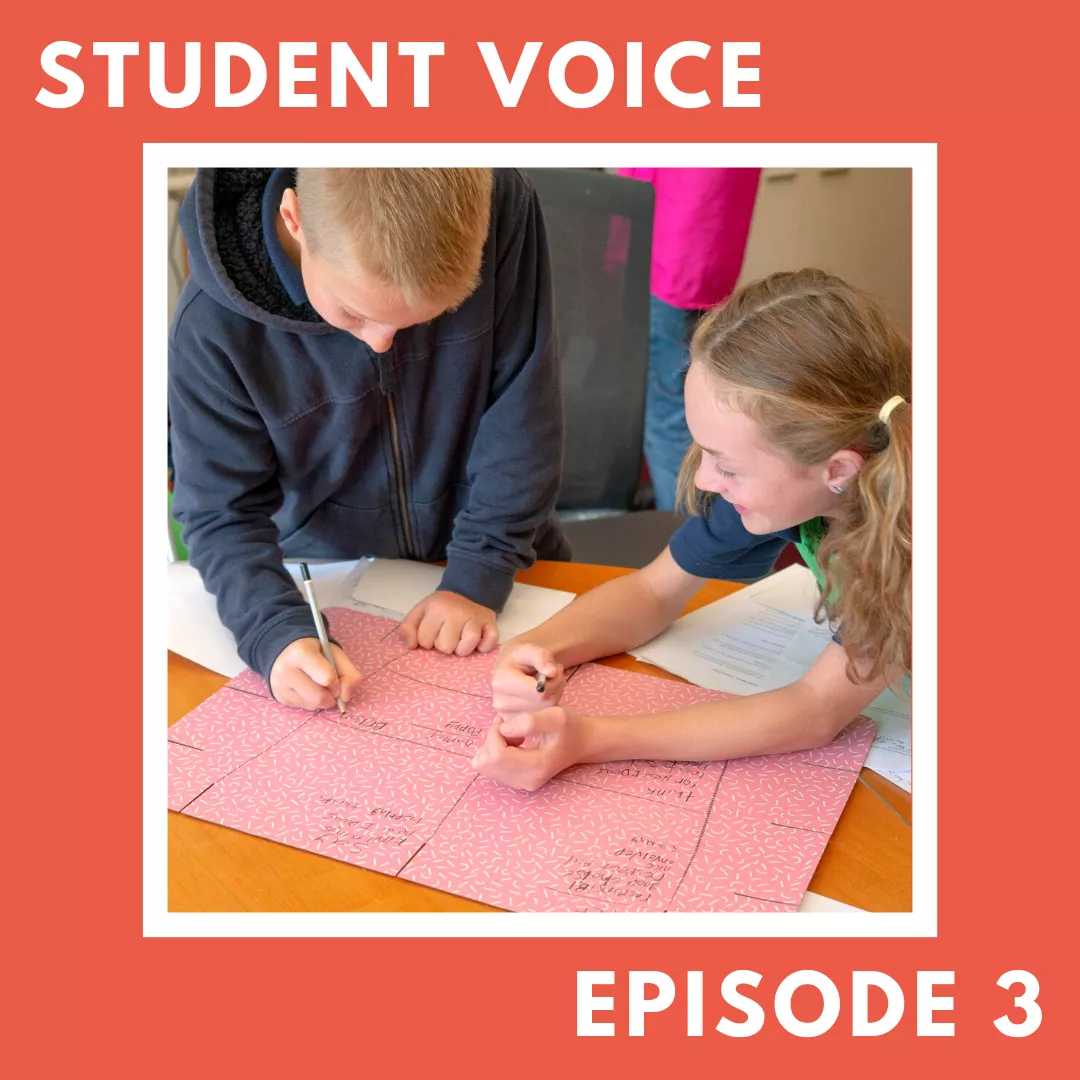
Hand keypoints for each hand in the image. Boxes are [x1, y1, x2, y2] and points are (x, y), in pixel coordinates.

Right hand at [269, 638, 362, 709]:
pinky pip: (305, 708)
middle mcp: (286, 670)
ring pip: (313, 705)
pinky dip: (312, 701)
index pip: (328, 679)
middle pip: (320, 698)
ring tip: (318, 684)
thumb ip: (349, 673)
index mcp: (301, 653)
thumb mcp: (335, 653)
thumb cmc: (315, 652)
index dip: (337, 682)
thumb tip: (345, 698)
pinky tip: (307, 688)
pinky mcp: (280, 697)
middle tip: (329, 684)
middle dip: (331, 695)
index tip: (334, 676)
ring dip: (323, 700)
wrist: (286, 650)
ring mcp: (280, 685)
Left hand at [398, 590, 497, 654]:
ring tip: (461, 640)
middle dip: (445, 644)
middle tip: (448, 634)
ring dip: (462, 649)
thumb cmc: (442, 606)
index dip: (427, 639)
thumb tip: (411, 646)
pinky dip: (483, 647)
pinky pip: (487, 645)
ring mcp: (475, 619)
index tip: (434, 630)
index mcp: (437, 608)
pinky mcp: (491, 625)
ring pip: (465, 649)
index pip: (425, 641)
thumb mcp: (420, 611)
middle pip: (445, 648)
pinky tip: (477, 641)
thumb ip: (407, 627)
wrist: (469, 591)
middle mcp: (457, 613)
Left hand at [470, 706, 588, 790]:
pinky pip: (493, 770)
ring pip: (487, 768)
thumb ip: (530, 721)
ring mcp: (523, 784)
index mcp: (536, 765)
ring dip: (493, 747)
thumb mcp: (556, 716)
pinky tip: (514, 745)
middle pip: (487, 764)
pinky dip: (497, 755)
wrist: (583, 743)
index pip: (496, 755)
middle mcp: (527, 780)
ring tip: (513, 736)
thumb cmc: (570, 727)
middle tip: (508, 726)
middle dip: (491, 741)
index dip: (493, 734)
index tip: (504, 719)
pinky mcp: (520, 783)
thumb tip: (503, 729)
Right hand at [492, 642, 565, 713]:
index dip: (554, 681)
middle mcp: (500, 702)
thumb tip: (552, 672)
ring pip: (545, 713)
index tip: (555, 670)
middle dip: (556, 689)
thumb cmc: (521, 658)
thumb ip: (542, 657)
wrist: (509, 667)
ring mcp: (505, 716)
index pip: (540, 692)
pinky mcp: (513, 724)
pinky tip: (542, 696)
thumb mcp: (531, 650)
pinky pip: (540, 720)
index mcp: (502, 682)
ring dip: (553, 697)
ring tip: (548, 683)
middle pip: (543, 704)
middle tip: (554, 675)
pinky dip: (546, 709)